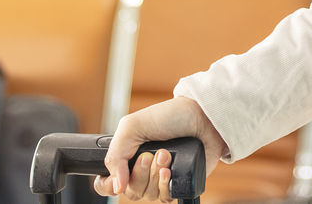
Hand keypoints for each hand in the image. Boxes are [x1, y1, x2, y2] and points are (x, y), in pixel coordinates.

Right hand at [93, 97, 227, 200]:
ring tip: (167, 155)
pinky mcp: (178, 183)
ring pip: (146, 196)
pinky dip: (166, 185)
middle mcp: (143, 169)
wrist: (204, 117)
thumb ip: (115, 155)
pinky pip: (164, 199)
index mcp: (128, 155)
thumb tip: (115, 187)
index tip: (117, 177)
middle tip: (150, 154)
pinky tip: (171, 170)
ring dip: (155, 176)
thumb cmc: (170, 116)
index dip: (107, 184)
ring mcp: (160, 177)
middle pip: (129, 191)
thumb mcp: (132, 126)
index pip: (107, 182)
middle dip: (139, 173)